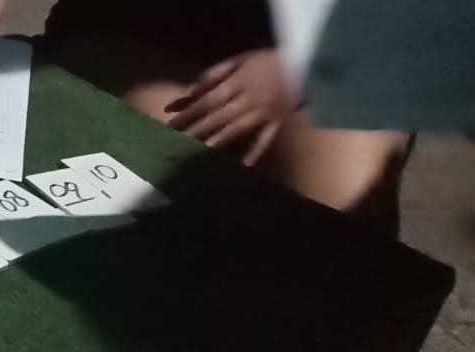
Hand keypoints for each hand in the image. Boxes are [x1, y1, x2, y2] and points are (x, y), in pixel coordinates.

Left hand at [166, 49, 294, 164]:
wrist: (308, 60)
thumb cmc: (267, 61)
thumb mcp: (238, 61)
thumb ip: (211, 76)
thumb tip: (187, 92)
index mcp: (237, 82)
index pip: (207, 100)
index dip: (188, 112)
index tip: (169, 124)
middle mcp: (248, 99)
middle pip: (217, 116)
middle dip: (196, 129)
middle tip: (175, 143)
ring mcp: (264, 111)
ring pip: (238, 128)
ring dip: (219, 140)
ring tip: (201, 151)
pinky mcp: (280, 121)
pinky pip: (268, 137)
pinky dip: (258, 150)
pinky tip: (245, 164)